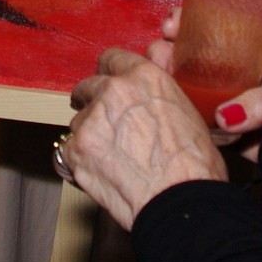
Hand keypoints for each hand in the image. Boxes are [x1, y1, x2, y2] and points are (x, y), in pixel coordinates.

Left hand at [65, 49, 228, 229]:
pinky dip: (80, 161)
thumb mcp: (187, 114)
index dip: (109, 74)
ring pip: (78, 121)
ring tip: (112, 158)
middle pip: (87, 86)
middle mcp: (114, 92)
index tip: (108, 86)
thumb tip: (146, 100)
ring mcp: (91, 120)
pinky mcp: (76, 150)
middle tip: (105, 124)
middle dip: (92, 102)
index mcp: (145, 77)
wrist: (180, 202)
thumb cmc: (194, 167)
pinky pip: (68, 150)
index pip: (112, 59)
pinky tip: (102, 172)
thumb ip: (157, 98)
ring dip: (90, 135)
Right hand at [145, 10, 261, 161]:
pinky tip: (164, 95)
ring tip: (157, 66)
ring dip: (168, 70)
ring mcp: (225, 93)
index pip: (223, 26)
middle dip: (174, 43)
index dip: (194, 20)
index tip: (173, 22)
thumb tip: (225, 117)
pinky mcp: (217, 120)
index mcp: (259, 50)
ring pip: (189, 76)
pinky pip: (191, 106)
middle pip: (198, 48)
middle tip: (160, 45)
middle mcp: (238, 69)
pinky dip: (175, 100)